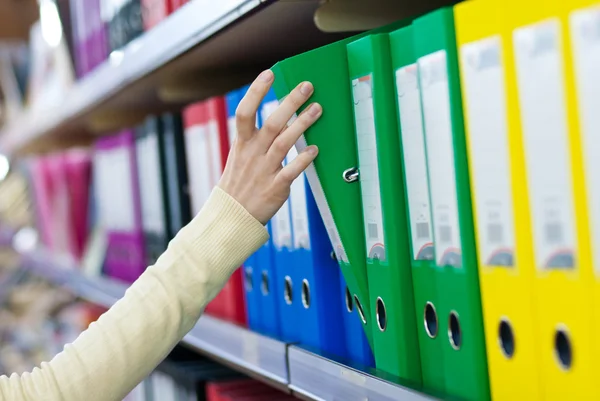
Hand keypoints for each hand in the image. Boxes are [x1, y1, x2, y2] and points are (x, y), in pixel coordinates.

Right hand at [218, 70, 321, 224]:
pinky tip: (314, 150)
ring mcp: (264, 171)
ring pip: (283, 143)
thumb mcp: (240, 156)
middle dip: (289, 103)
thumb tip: (279, 116)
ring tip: (317, 109)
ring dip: (302, 124)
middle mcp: (253, 154)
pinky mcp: (275, 188)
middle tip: (307, 86)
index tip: (269, 74)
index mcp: (242, 144)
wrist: (232, 216)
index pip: (245, 112)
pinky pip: (290, 172)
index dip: (256, 92)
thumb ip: (257, 138)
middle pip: (271, 123)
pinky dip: (302, 160)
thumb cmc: (240, 183)